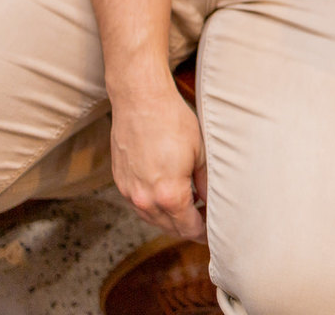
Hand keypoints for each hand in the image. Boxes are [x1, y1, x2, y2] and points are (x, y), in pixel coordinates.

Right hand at [109, 83, 207, 241]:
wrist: (140, 101)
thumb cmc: (174, 122)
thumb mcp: (201, 153)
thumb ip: (206, 183)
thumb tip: (212, 202)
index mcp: (168, 195)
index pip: (188, 228)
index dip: (203, 233)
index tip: (214, 233)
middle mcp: (144, 199)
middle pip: (169, 228)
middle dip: (188, 229)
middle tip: (205, 223)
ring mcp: (128, 191)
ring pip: (152, 219)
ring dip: (170, 220)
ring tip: (189, 212)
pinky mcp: (119, 181)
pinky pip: (139, 205)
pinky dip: (154, 207)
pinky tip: (167, 198)